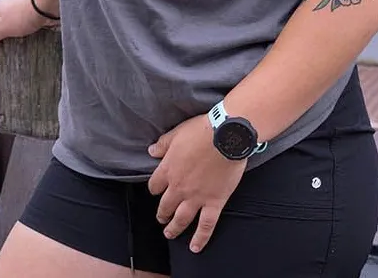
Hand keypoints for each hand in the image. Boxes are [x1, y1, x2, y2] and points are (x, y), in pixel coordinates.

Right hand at [0, 0, 53, 51]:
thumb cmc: (22, 16)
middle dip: (4, 37)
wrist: (45, 6)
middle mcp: (9, 6)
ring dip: (16, 35)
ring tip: (21, 43)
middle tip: (9, 48)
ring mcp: (21, 8)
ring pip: (15, 25)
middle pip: (2, 25)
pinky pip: (27, 24)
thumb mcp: (2, 29)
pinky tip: (30, 36)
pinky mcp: (33, 11)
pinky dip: (27, 31)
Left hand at [147, 114, 245, 252]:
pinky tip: (195, 248)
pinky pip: (206, 225)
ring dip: (174, 228)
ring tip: (169, 234)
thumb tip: (151, 151)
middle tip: (161, 218)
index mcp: (168, 169)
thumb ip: (162, 145)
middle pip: (165, 205)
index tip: (156, 191)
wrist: (226, 136)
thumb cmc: (202, 131)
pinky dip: (200, 238)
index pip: (154, 185)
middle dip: (161, 213)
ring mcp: (196, 197)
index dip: (154, 189)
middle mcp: (179, 187)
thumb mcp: (176, 133)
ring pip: (181, 218)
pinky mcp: (214, 202)